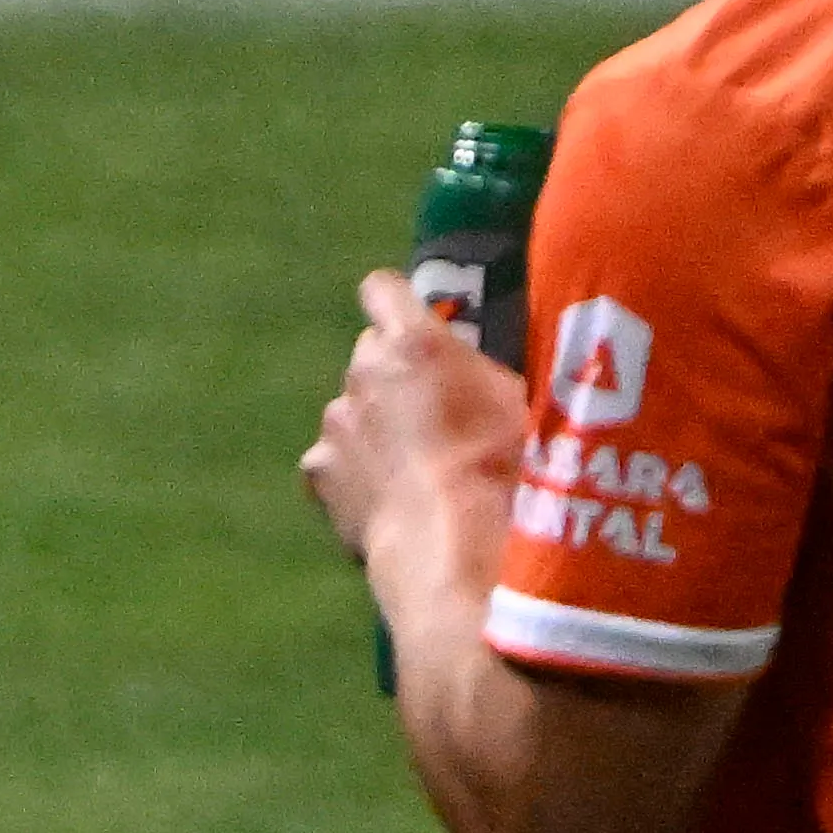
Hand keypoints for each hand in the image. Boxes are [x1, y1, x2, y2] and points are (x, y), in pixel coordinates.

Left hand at [303, 269, 535, 562]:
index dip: (397, 305)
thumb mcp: (514, 400)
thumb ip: (475, 370)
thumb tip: (467, 367)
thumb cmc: (501, 465)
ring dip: (375, 429)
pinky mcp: (318, 469)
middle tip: (431, 418)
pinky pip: (335, 461)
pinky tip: (387, 502)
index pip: (384, 289)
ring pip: (353, 410)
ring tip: (414, 473)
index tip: (413, 326)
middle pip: (371, 355)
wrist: (453, 543)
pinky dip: (354, 475)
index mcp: (412, 340)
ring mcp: (335, 420)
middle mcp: (362, 369)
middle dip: (395, 377)